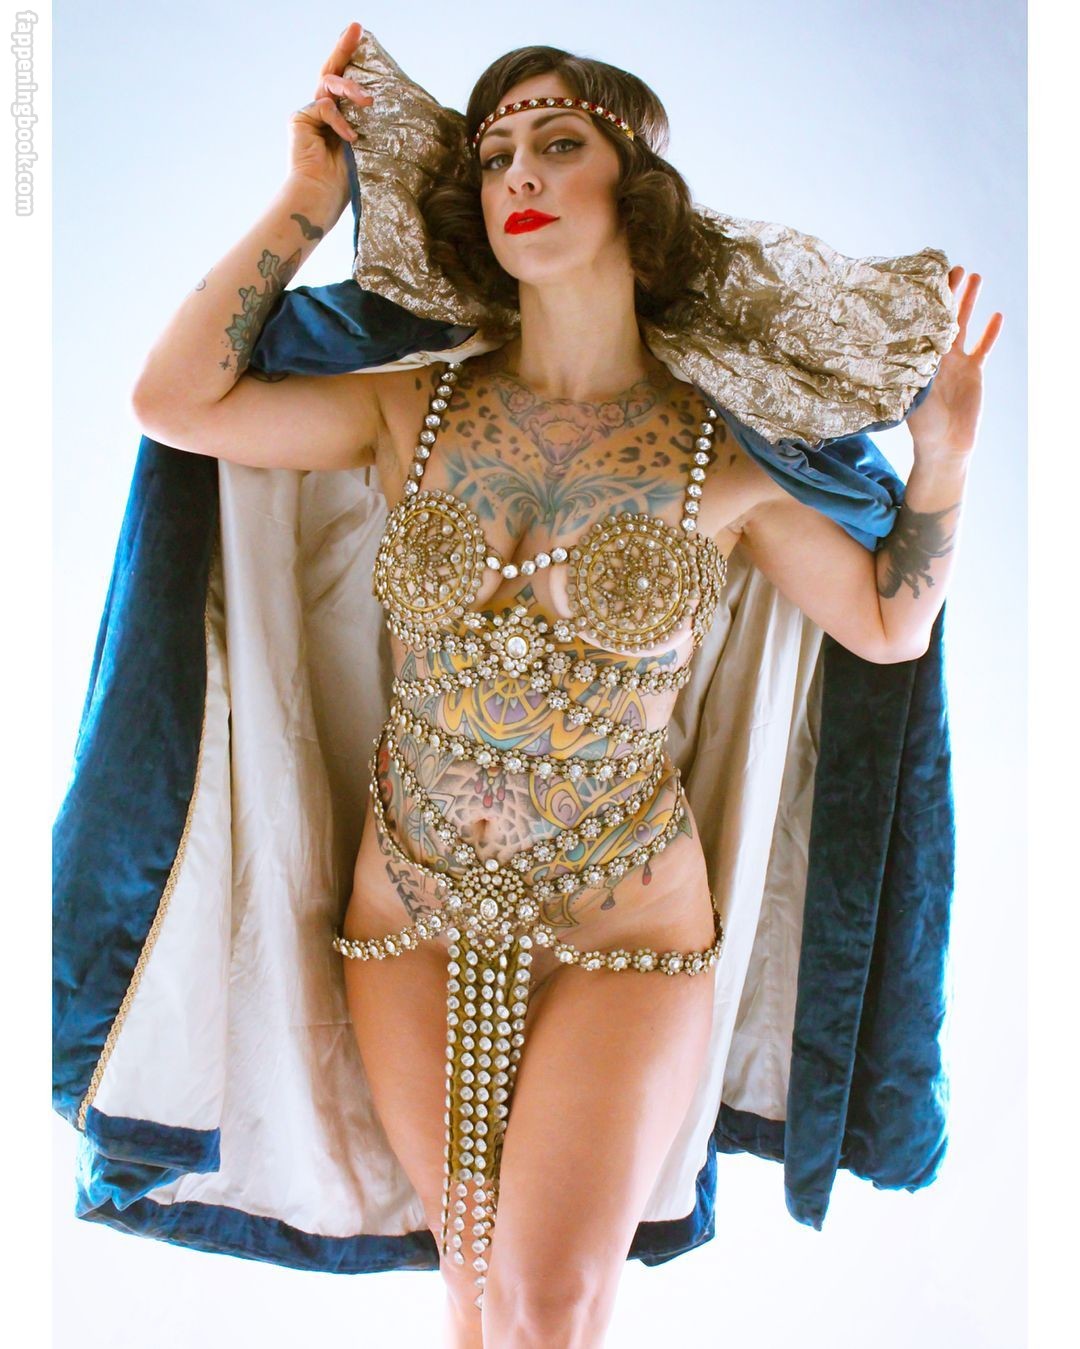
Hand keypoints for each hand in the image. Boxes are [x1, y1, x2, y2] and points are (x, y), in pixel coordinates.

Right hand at [287, 22, 373, 209]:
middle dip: (344, 47)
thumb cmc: (347, 181)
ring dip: (351, 88)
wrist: (321, 197)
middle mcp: (322, 111)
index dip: (352, 58)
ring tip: (367, 101)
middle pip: (332, 71)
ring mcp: (309, 113)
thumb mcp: (367, 145)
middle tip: (356, 28)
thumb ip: (368, 122)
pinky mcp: (300, 118)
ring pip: (330, 85)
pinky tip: (350, 138)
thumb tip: (382, 100)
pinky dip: (340, 120)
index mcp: (340, 118)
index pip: (346, 83)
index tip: (363, 34)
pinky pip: (325, 106)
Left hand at [906, 265, 1003, 460]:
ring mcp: (956, 362)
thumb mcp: (912, 398)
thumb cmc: (922, 426)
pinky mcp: (974, 371)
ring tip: (974, 277)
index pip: (918, 325)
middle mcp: (934, 356)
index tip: (922, 279)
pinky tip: (997, 315)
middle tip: (952, 268)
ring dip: (969, 302)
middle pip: (941, 317)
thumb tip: (903, 356)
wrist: (945, 444)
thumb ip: (912, 376)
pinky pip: (983, 347)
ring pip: (962, 325)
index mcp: (916, 360)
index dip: (922, 304)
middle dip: (947, 293)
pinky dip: (990, 332)